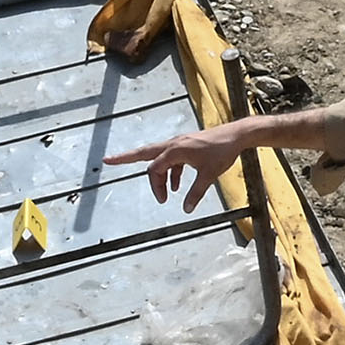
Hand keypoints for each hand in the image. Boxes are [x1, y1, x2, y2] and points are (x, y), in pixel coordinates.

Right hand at [109, 122, 251, 205]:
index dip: (156, 186)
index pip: (154, 168)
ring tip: (164, 194)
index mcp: (176, 150)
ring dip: (159, 175)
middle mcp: (174, 144)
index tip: (164, 200)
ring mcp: (180, 143)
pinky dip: (171, 172)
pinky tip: (177, 186)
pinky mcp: (187, 145)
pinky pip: (171, 159)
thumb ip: (196, 193)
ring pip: (159, 158)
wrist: (236, 135)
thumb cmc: (222, 152)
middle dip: (126, 158)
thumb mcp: (208, 175)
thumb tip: (187, 209)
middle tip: (107, 160)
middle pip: (145, 153)